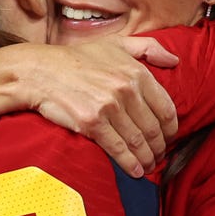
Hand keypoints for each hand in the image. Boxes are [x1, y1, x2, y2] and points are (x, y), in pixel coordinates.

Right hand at [0, 38, 178, 178]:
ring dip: (147, 158)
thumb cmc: (77, 58)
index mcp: (136, 72)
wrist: (39, 71)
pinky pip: (118, 149)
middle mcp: (126, 90)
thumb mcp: (115, 43)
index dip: (171, 128)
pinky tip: (135, 171)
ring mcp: (109, 108)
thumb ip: (148, 48)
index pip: (166, 108)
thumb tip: (174, 61)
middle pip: (154, 129)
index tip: (169, 137)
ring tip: (149, 166)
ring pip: (138, 142)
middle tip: (159, 156)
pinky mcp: (92, 124)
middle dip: (160, 147)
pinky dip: (130, 164)